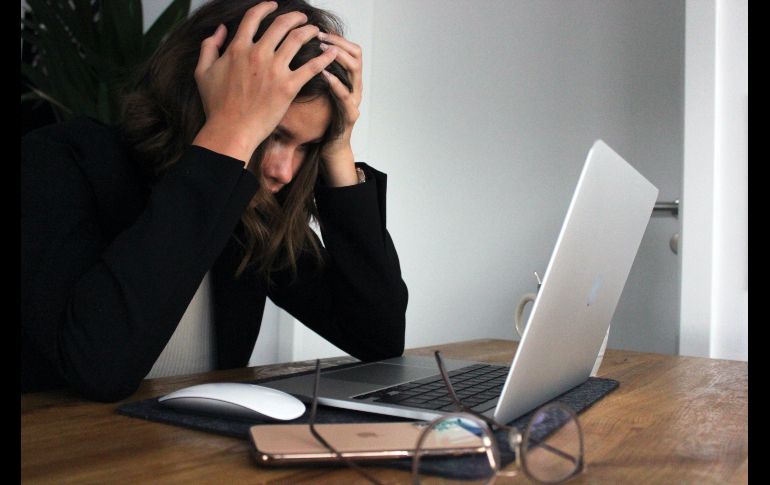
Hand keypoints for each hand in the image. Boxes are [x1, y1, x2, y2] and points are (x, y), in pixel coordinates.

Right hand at [192, 1, 338, 164]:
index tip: (274, 5)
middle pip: (281, 24)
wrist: (230, 130)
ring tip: (316, 31)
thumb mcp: (203, 72)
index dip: (266, 7)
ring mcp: (274, 70)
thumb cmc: (216, 105)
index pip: (254, 17)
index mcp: (238, 48)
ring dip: (310, 31)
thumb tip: (220, 30)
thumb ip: (209, 46)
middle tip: (302, 18)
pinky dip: (324, 58)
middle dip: (295, 17)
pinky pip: (312, 67)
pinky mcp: (288, 87)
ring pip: (298, 39)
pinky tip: (332, 52)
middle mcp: (258, 54)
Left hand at [318, 32, 362, 186]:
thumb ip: (313, 74)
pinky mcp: (351, 115)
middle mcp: (355, 86)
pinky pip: (346, 95)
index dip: (337, 38)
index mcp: (348, 79)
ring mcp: (355, 100)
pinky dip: (335, 83)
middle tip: (319, 36)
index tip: (319, 30)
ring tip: (322, 50)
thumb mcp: (316, 92)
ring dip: (338, 57)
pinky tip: (324, 74)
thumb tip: (295, 53)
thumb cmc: (320, 120)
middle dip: (338, 42)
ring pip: (355, 70)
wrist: (329, 148)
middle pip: (356, 54)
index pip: (350, 49)